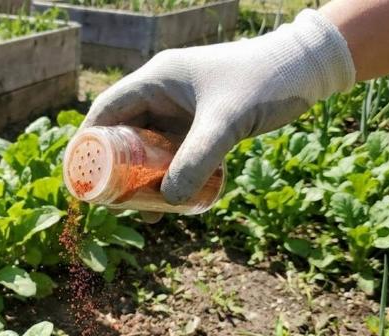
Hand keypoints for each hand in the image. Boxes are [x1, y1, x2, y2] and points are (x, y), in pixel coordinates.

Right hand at [82, 10, 354, 211]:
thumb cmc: (263, 83)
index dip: (88, 144)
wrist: (306, 71)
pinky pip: (173, 154)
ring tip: (141, 211)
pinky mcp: (200, 125)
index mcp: (156, 80)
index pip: (106, 111)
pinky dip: (168, 176)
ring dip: (142, 178)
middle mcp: (162, 94)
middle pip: (123, 134)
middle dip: (115, 170)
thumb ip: (198, 160)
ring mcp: (181, 110)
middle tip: (114, 204)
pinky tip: (171, 204)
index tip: (82, 178)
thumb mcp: (225, 124)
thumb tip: (169, 201)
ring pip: (148, 148)